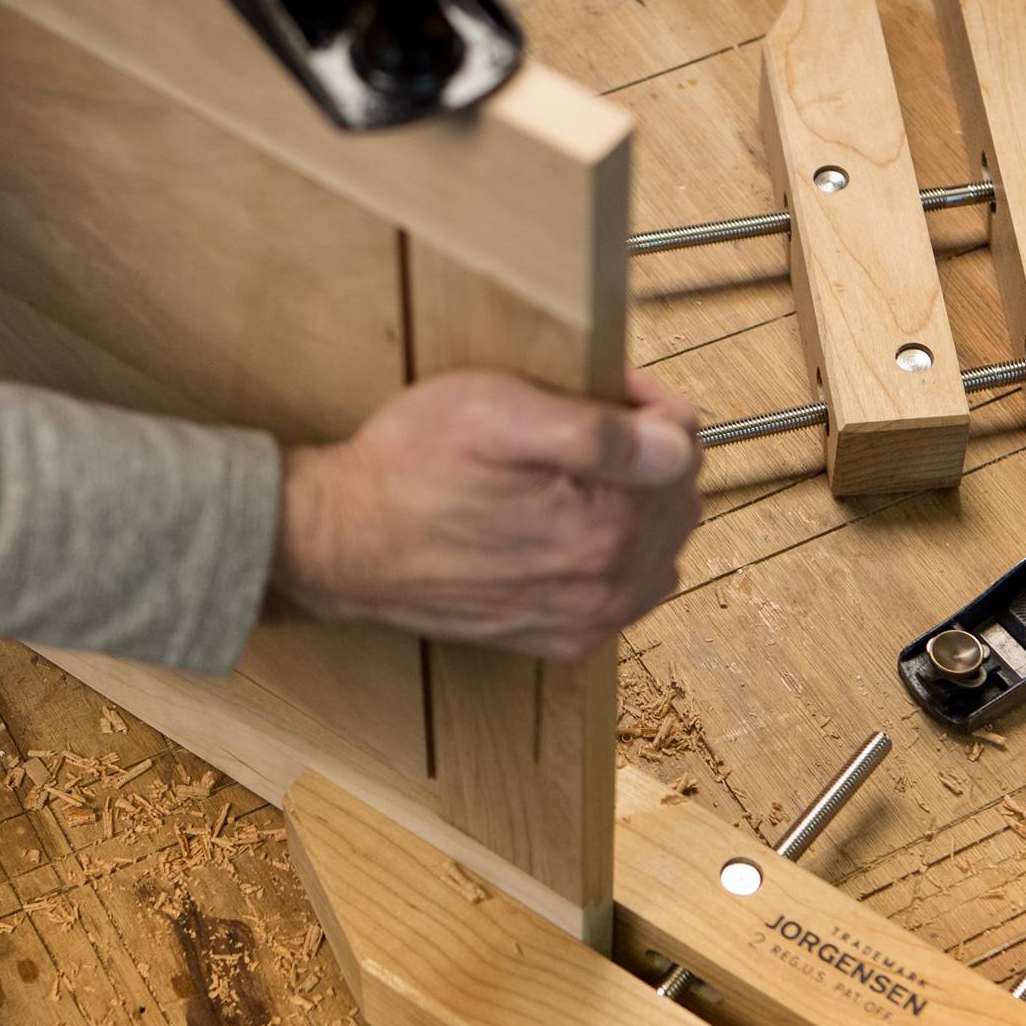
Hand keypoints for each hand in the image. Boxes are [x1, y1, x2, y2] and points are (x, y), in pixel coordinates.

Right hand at [270, 369, 701, 657]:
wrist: (341, 543)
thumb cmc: (410, 466)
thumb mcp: (497, 414)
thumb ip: (600, 432)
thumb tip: (678, 445)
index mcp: (607, 526)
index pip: (684, 448)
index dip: (647, 404)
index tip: (604, 388)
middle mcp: (610, 586)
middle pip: (678, 498)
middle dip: (645, 453)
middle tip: (582, 424)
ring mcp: (589, 619)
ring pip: (660, 544)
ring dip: (637, 502)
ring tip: (575, 473)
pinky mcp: (563, 637)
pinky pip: (628, 588)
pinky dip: (617, 551)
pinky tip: (572, 523)